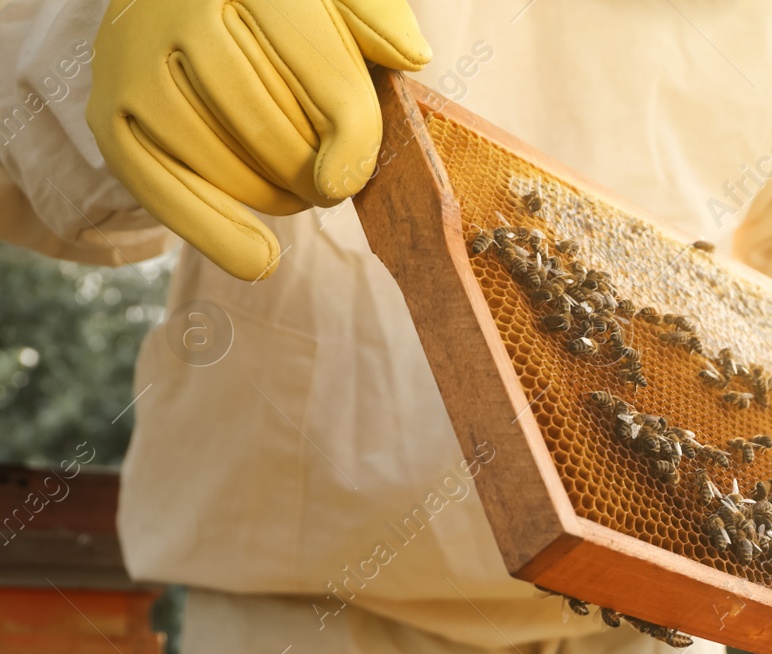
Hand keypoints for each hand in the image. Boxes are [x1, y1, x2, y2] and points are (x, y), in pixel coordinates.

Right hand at [87, 0, 431, 279]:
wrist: (167, 0)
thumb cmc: (269, 10)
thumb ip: (375, 17)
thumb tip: (413, 55)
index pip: (325, 79)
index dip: (355, 142)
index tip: (353, 178)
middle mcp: (182, 11)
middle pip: (272, 129)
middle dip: (314, 175)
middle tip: (328, 188)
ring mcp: (134, 62)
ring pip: (221, 162)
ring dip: (275, 200)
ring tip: (294, 196)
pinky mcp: (106, 111)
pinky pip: (159, 188)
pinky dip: (215, 234)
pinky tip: (260, 259)